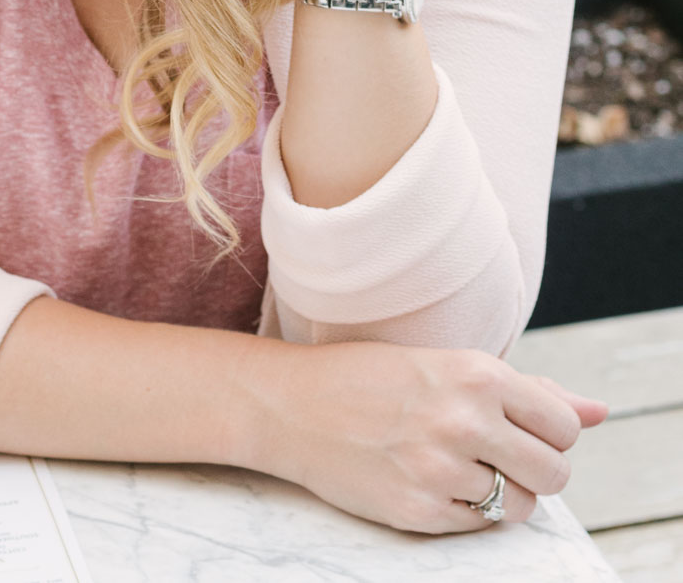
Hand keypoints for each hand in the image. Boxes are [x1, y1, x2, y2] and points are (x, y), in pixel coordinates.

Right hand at [238, 338, 608, 534]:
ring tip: (458, 466)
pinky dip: (463, 510)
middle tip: (495, 454)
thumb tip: (599, 412)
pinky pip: (476, 526)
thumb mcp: (449, 365)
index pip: (563, 426)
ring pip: (518, 507)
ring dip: (500, 495)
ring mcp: (440, 470)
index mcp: (477, 374)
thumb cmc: (374, 377)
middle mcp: (464, 420)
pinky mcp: (418, 512)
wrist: (292, 404)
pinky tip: (428, 480)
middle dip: (534, 471)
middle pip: (553, 473)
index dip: (547, 433)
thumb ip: (529, 390)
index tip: (516, 427)